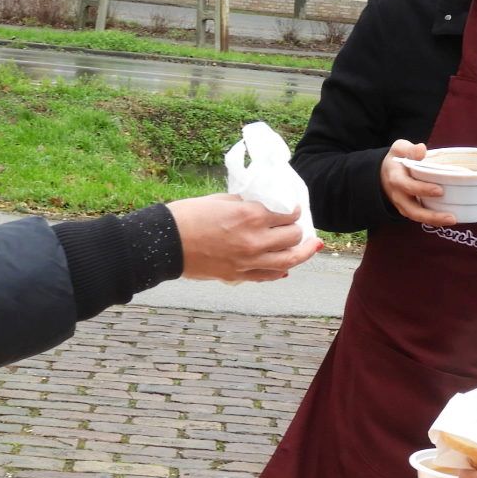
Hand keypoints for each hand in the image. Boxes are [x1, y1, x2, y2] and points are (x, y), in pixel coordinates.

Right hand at [168, 194, 323, 281]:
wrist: (164, 243)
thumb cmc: (188, 216)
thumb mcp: (221, 201)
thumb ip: (246, 204)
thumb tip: (263, 207)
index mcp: (251, 216)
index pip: (288, 215)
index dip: (294, 211)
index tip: (293, 210)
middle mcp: (255, 240)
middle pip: (293, 237)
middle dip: (297, 230)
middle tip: (296, 226)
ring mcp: (248, 261)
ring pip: (289, 260)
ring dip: (303, 253)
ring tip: (312, 247)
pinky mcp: (238, 276)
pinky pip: (268, 276)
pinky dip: (280, 271)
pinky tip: (286, 267)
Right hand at [380, 140, 454, 226]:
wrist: (384, 173)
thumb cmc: (397, 159)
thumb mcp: (400, 149)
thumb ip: (410, 149)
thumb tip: (422, 149)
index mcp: (396, 179)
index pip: (408, 186)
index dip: (422, 189)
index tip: (439, 190)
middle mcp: (398, 196)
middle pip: (413, 210)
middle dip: (431, 216)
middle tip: (451, 216)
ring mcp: (403, 205)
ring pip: (417, 217)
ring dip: (435, 221)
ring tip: (453, 219)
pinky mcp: (409, 210)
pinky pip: (421, 218)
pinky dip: (434, 220)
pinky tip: (448, 218)